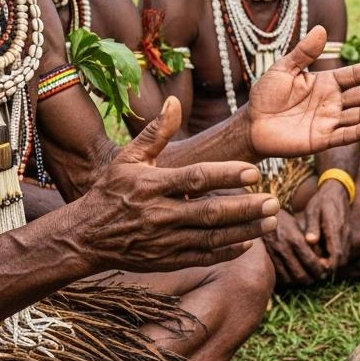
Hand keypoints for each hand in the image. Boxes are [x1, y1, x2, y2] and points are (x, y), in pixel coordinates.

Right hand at [73, 98, 280, 272]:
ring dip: (244, 231)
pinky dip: (227, 251)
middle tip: (274, 201)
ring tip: (272, 221)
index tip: (254, 172)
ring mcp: (163, 241)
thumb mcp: (128, 158)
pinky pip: (202, 257)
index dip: (226, 175)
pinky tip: (250, 242)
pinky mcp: (166, 260)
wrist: (85, 237)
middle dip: (244, 208)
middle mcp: (159, 215)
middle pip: (209, 212)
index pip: (195, 180)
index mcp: (152, 186)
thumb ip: (156, 132)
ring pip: (211, 238)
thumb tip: (174, 100)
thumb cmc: (111, 191)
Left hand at [247, 26, 359, 156]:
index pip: (353, 75)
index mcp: (325, 83)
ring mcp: (328, 122)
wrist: (251, 124)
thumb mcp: (284, 68)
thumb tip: (321, 28)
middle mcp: (332, 102)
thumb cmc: (266, 95)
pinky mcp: (321, 140)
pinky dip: (358, 131)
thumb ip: (303, 52)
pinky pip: (343, 135)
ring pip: (358, 115)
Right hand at [266, 208, 328, 285]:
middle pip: (300, 273)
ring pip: (289, 279)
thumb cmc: (286, 222)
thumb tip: (323, 262)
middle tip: (318, 279)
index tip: (325, 272)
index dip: (319, 270)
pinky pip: (278, 278)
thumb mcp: (301, 227)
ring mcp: (273, 255)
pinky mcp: (267, 261)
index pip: (310, 260)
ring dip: (300, 283)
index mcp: (294, 238)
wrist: (261, 217)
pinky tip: (294, 278)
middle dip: (311, 279)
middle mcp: (283, 248)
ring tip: (307, 280)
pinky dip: (288, 281)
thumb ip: (312, 243)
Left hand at [300, 180, 352, 270]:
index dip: (329, 265)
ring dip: (334, 264)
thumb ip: (312, 226)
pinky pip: (345, 251)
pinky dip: (337, 258)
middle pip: (342, 258)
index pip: (336, 252)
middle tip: (317, 270)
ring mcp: (348, 234)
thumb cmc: (321, 201)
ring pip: (345, 256)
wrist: (337, 191)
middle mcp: (344, 232)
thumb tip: (310, 241)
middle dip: (330, 267)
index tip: (319, 269)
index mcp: (334, 227)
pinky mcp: (348, 235)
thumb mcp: (312, 211)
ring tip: (319, 265)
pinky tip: (325, 257)